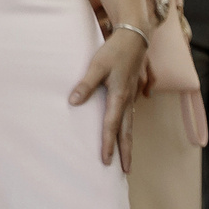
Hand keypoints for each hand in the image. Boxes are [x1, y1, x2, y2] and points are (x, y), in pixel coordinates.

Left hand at [73, 25, 146, 168]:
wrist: (135, 37)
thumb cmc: (114, 51)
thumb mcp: (96, 65)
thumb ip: (85, 84)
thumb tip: (73, 102)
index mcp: (119, 97)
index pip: (111, 126)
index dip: (108, 144)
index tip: (106, 161)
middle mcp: (129, 100)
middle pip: (127, 132)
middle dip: (126, 152)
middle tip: (125, 171)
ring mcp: (133, 97)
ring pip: (130, 125)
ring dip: (128, 142)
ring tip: (126, 158)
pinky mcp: (133, 92)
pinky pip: (131, 115)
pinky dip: (128, 128)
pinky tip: (126, 131)